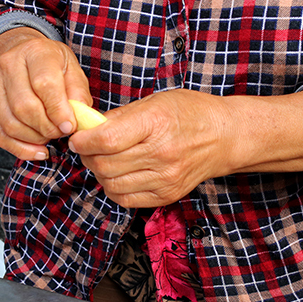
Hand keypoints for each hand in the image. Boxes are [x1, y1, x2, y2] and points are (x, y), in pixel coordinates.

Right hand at [0, 27, 91, 159]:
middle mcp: (9, 65)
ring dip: (34, 139)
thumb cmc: (50, 63)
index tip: (69, 126)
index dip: (58, 110)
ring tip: (49, 136)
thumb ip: (78, 94)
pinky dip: (21, 149)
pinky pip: (0, 134)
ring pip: (11, 124)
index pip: (44, 84)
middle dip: (47, 128)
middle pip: (25, 107)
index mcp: (35, 52)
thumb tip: (79, 120)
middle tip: (60, 132)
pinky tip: (37, 150)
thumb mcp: (72, 69)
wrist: (22, 53)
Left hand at [68, 90, 231, 207]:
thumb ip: (119, 117)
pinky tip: (118, 174)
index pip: (106, 139)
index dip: (83, 141)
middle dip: (87, 156)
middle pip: (105, 164)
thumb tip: (87, 127)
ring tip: (103, 160)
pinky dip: (114, 188)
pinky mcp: (167, 195)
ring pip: (111, 184)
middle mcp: (162, 154)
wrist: (224, 137)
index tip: (77, 138)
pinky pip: (126, 199)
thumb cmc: (190, 113)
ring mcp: (165, 178)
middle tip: (87, 147)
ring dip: (99, 173)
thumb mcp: (155, 102)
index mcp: (156, 123)